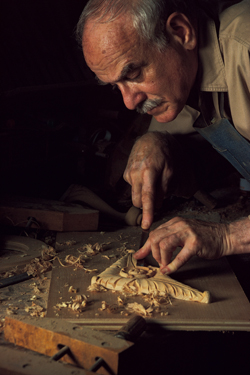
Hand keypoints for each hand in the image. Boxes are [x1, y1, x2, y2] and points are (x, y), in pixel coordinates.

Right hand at [123, 131, 172, 229]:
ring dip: (143, 196)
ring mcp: (129, 173)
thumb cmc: (162, 155)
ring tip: (152, 183)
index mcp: (149, 172)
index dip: (148, 212)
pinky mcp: (126, 174)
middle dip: (146, 205)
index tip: (146, 225)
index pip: (148, 197)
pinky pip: (133, 188)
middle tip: (157, 198)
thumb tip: (158, 204)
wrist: (149, 140)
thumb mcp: (170, 170)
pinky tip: (145, 176)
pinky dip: (140, 187)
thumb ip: (164, 188)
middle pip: (138, 201)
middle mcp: (136, 173)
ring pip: (134, 196)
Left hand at [133, 216, 249, 273]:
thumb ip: (167, 239)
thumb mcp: (183, 234)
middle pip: (155, 238)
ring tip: (165, 265)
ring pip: (163, 244)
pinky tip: (169, 270)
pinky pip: (179, 256)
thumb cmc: (203, 237)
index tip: (139, 256)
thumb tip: (147, 251)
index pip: (154, 233)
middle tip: (159, 262)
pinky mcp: (196, 243)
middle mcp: (179, 224)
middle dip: (153, 253)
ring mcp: (188, 233)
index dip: (146, 247)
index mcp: (174, 222)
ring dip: (161, 258)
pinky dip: (172, 265)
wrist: (224, 236)